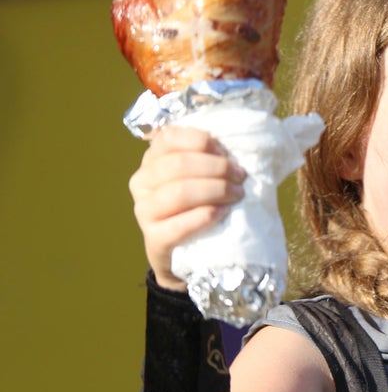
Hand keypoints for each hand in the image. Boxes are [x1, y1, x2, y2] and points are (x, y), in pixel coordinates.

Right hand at [128, 126, 246, 288]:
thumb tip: (237, 149)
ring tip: (237, 194)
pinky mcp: (154, 239)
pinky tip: (223, 212)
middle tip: (241, 177)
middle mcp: (142, 182)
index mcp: (152, 159)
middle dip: (217, 168)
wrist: (182, 254)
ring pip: (180, 192)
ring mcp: (144, 211)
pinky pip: (179, 225)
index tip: (227, 153)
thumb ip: (207, 158)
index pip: (171, 137)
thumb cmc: (196, 206)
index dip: (203, 142)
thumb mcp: (198, 176)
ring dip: (216, 190)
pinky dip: (206, 216)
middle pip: (179, 164)